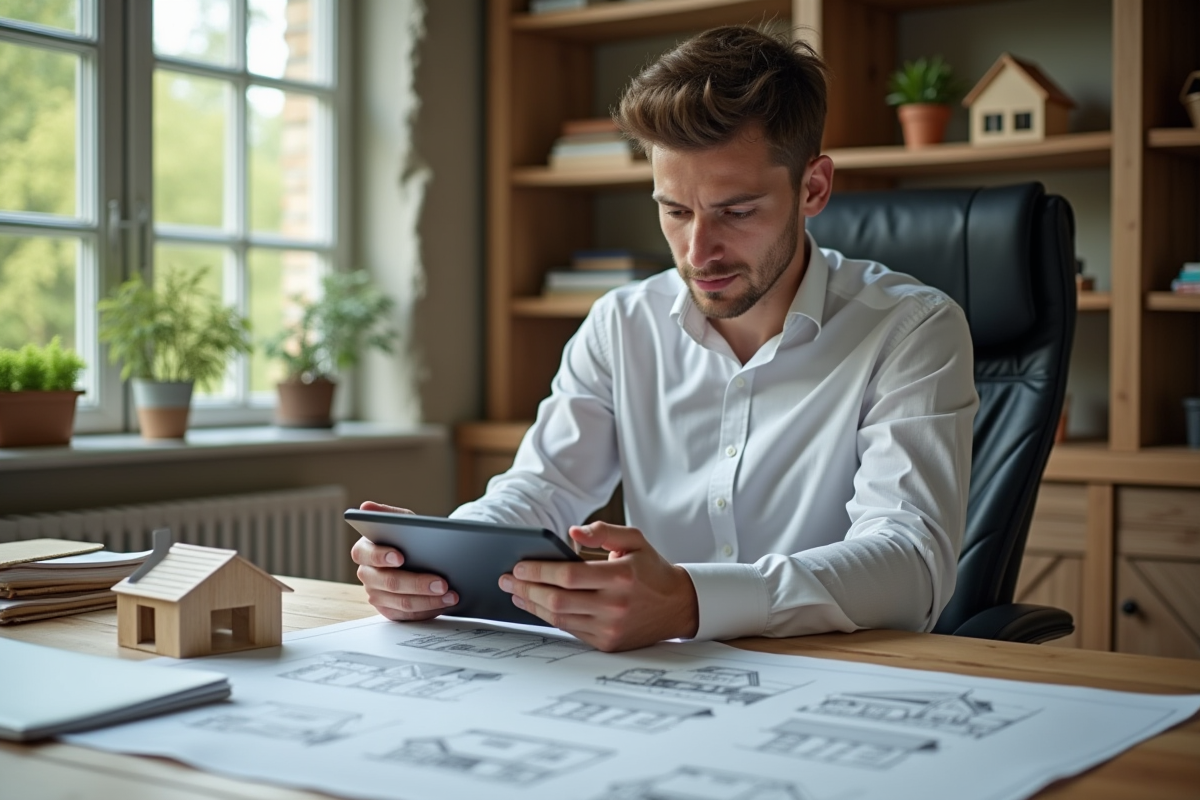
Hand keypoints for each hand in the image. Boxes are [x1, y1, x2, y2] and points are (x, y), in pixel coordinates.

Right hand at [350, 501, 458, 620]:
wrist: (422, 556)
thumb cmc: (409, 537)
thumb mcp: (403, 522)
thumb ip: (387, 514)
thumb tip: (365, 507)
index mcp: (364, 550)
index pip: (366, 554)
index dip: (382, 555)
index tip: (401, 556)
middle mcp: (367, 574)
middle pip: (389, 582)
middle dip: (417, 583)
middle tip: (442, 582)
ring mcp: (377, 595)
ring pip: (401, 602)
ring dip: (429, 600)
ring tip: (451, 594)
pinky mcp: (390, 610)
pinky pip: (408, 615)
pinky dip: (429, 610)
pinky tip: (445, 603)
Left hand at [498, 521, 698, 651]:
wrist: (678, 606)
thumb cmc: (651, 569)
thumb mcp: (634, 540)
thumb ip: (603, 531)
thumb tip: (572, 533)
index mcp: (621, 577)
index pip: (569, 575)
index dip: (539, 571)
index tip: (518, 567)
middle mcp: (615, 606)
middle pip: (558, 600)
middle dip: (526, 590)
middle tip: (506, 580)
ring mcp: (611, 628)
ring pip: (560, 618)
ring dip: (532, 606)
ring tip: (516, 593)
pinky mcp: (608, 643)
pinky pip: (570, 630)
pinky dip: (550, 618)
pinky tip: (537, 606)